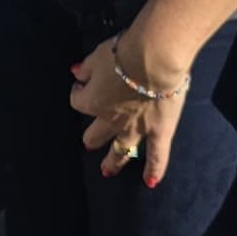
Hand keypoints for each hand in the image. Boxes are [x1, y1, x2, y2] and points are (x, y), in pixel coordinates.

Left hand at [69, 37, 184, 187]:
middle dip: (91, 137)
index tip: (81, 84)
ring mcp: (135, 129)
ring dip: (113, 162)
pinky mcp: (159, 132)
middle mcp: (111, 119)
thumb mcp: (98, 54)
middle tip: (89, 141)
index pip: (77, 101)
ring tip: (107, 170)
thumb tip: (77, 73)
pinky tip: (150, 182)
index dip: (78, 93)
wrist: (155, 58)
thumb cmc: (125, 52)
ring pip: (120, 150)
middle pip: (95, 134)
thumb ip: (86, 67)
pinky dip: (154, 170)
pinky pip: (157, 156)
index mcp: (93, 101)